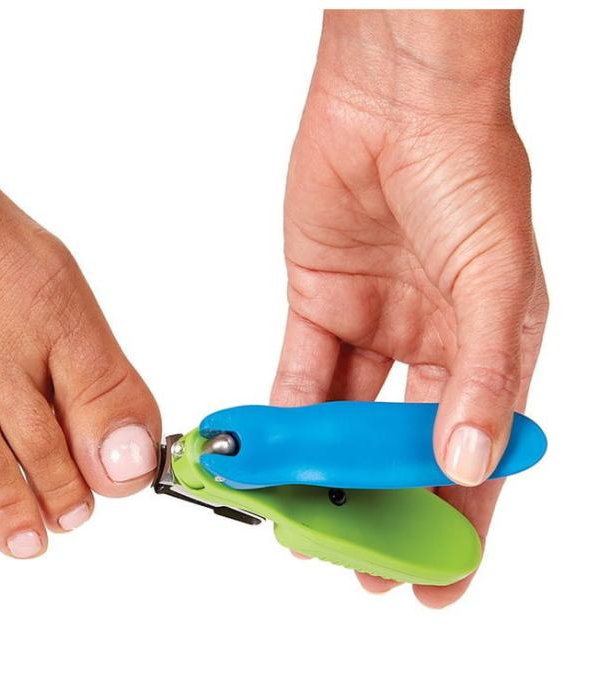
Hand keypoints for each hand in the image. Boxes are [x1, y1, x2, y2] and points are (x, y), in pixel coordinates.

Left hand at [274, 10, 546, 605]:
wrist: (397, 100)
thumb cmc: (468, 172)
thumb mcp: (496, 281)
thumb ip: (483, 375)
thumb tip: (471, 463)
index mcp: (492, 348)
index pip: (478, 457)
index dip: (459, 525)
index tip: (435, 584)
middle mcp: (434, 346)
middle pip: (404, 449)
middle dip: (381, 508)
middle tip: (354, 564)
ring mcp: (374, 327)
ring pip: (345, 419)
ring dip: (323, 469)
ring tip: (299, 520)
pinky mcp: (318, 302)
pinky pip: (298, 373)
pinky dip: (282, 414)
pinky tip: (269, 452)